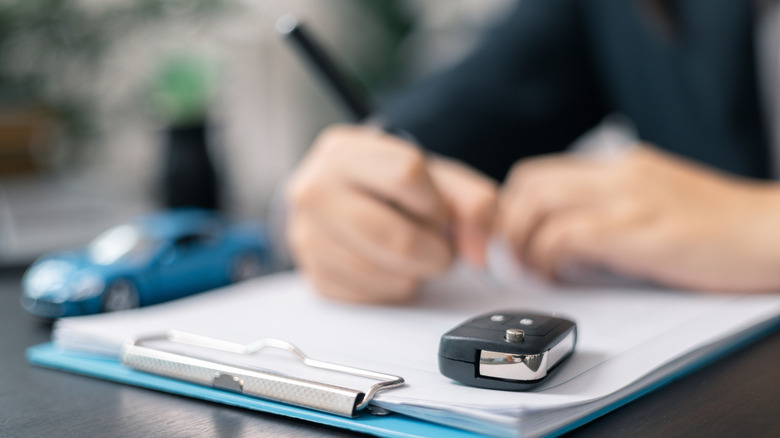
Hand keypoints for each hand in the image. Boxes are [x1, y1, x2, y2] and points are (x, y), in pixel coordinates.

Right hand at [286, 125, 496, 302]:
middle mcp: (314, 190)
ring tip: (411, 253)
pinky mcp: (315, 277)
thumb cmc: (394, 189)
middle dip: (434, 251)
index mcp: (344, 152)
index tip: (435, 211)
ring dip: (415, 272)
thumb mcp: (438, 178)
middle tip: (436, 246)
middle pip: (396, 237)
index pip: (407, 174)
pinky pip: (371, 297)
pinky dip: (393, 288)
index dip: (435, 202)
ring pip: (385, 274)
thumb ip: (474, 203)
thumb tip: (480, 253)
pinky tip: (389, 267)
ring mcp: (307, 236)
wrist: (351, 202)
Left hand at [498, 144, 779, 292]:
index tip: (512, 239)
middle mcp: (620, 174)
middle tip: (513, 258)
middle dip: (508, 224)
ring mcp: (631, 199)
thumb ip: (613, 211)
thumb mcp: (657, 204)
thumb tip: (564, 239)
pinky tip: (561, 276)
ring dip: (524, 243)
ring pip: (540, 205)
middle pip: (528, 184)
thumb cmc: (721, 229)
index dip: (512, 207)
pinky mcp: (642, 232)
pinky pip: (569, 235)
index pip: (539, 172)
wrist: (776, 233)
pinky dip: (551, 258)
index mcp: (621, 167)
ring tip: (534, 271)